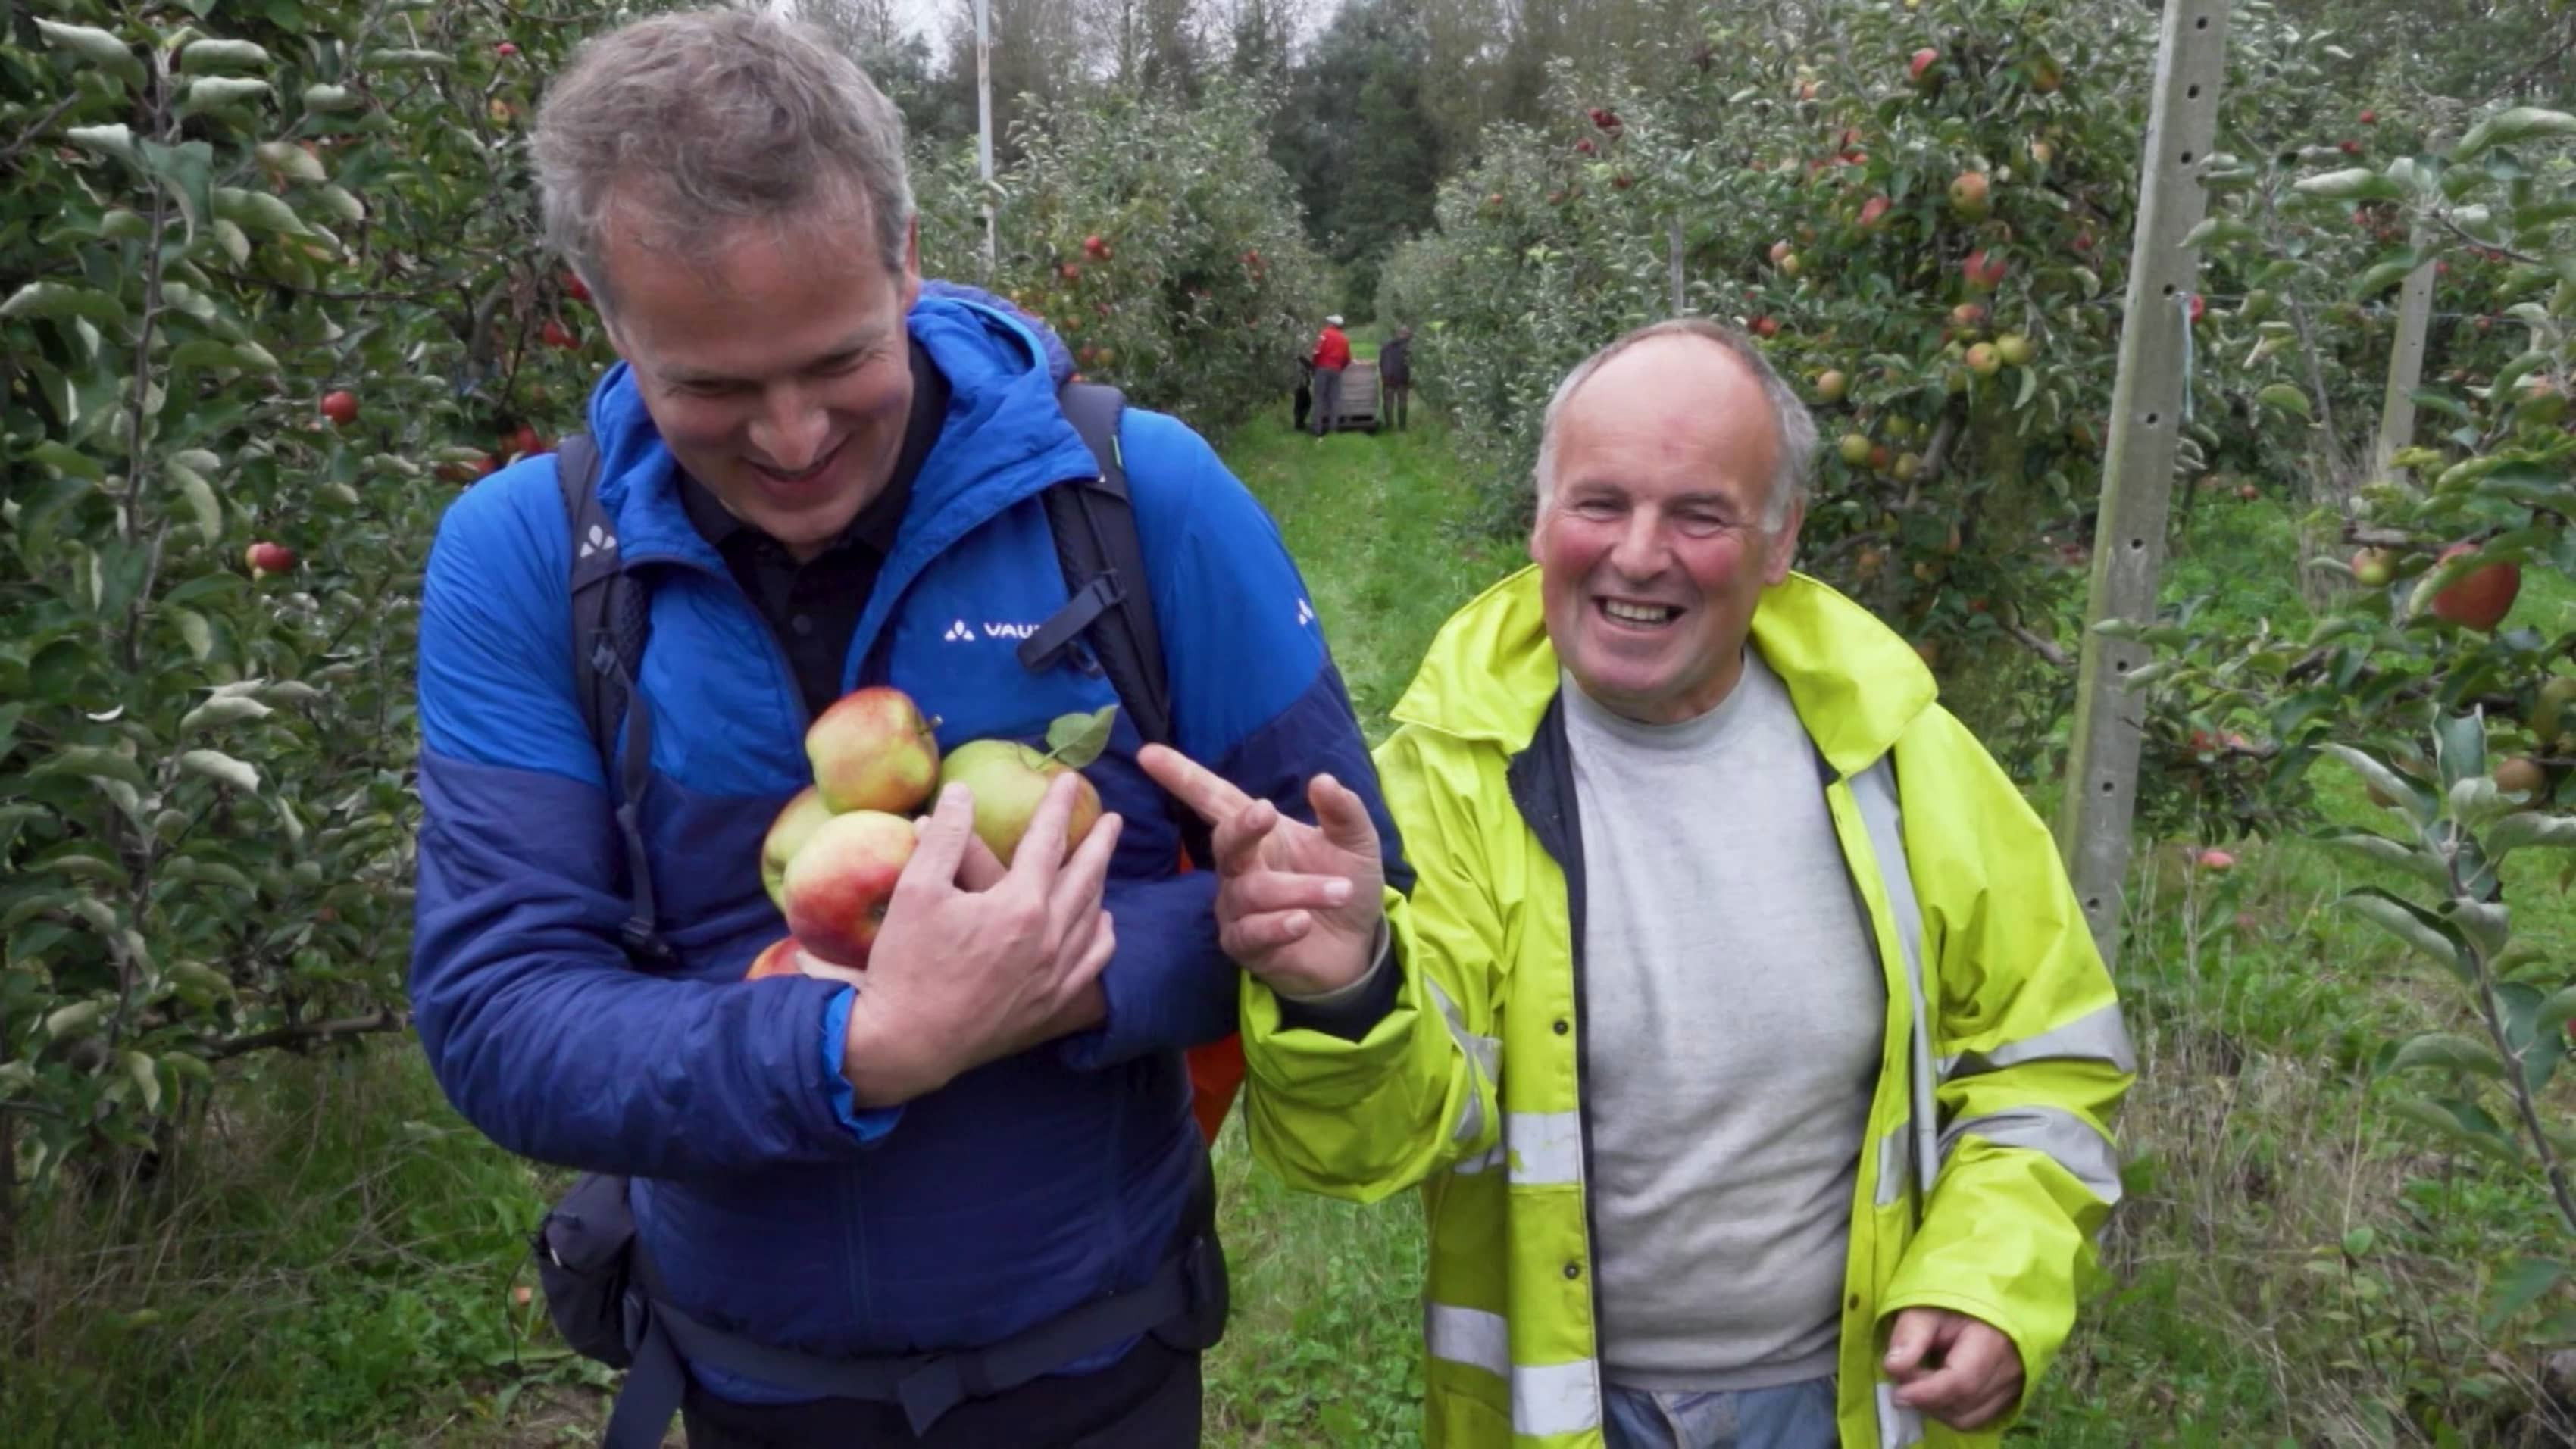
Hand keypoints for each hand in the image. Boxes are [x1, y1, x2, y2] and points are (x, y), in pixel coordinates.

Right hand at [839, 774, 1120, 1104]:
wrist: (909, 1043)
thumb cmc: (907, 964)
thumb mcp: (916, 890)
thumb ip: (943, 837)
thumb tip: (961, 792)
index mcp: (1020, 905)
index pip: (1047, 842)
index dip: (1058, 807)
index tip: (1070, 780)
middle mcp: (1049, 938)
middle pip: (1086, 878)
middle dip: (1100, 843)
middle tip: (1113, 819)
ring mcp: (1055, 974)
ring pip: (1093, 918)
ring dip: (1101, 885)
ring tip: (1103, 865)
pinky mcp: (1051, 1003)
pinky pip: (1092, 962)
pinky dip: (1101, 935)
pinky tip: (1100, 924)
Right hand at [1137, 743, 1383, 996]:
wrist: (1357, 946)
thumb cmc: (1346, 884)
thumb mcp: (1356, 842)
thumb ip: (1342, 811)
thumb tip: (1322, 780)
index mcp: (1259, 833)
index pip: (1214, 799)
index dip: (1182, 777)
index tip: (1148, 754)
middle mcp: (1239, 867)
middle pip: (1224, 843)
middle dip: (1242, 827)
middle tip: (1268, 812)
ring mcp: (1237, 908)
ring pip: (1251, 891)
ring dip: (1298, 889)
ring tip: (1340, 890)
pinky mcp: (1246, 946)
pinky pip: (1251, 933)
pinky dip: (1278, 925)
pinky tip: (1302, 921)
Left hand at [1883, 1308, 2023, 1429]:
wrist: (1982, 1307)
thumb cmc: (1951, 1305)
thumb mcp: (1925, 1310)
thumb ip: (1909, 1335)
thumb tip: (1893, 1368)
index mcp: (1992, 1341)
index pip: (1961, 1381)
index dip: (1926, 1393)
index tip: (1897, 1393)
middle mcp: (2010, 1370)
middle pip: (1962, 1404)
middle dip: (1925, 1398)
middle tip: (1906, 1378)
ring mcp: (2014, 1387)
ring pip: (1968, 1418)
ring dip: (1936, 1408)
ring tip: (1921, 1382)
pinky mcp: (2010, 1398)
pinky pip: (1976, 1419)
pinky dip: (1950, 1412)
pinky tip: (1938, 1392)